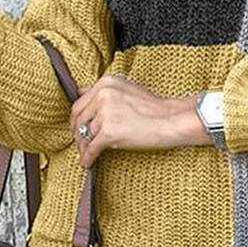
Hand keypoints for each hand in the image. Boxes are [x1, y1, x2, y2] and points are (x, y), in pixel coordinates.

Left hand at [69, 75, 183, 168]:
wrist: (171, 120)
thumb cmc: (154, 108)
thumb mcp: (127, 89)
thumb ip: (104, 91)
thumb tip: (80, 93)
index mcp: (105, 83)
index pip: (79, 103)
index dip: (77, 119)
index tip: (78, 128)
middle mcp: (102, 95)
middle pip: (78, 118)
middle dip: (77, 133)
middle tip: (80, 143)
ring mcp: (105, 113)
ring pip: (85, 134)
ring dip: (83, 147)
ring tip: (86, 154)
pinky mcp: (109, 132)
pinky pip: (91, 148)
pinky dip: (87, 157)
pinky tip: (88, 163)